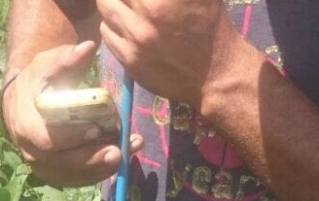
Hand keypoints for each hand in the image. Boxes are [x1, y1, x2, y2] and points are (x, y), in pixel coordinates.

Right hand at [3, 41, 142, 188]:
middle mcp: (33, 153)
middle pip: (64, 163)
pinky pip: (80, 180)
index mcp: (26, 126)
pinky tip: (123, 155)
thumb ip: (66, 59)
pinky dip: (102, 170)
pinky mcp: (57, 176)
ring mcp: (45, 168)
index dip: (71, 137)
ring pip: (75, 175)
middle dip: (93, 159)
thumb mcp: (47, 65)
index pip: (48, 139)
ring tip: (129, 149)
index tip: (95, 129)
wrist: (22, 107)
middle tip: (119, 151)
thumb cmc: (37, 83)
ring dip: (104, 166)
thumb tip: (88, 48)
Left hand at [97, 0, 241, 109]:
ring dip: (113, 0)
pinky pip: (106, 31)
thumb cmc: (211, 23)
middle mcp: (148, 11)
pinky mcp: (128, 59)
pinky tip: (125, 23)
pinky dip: (112, 22)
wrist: (213, 75)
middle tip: (132, 0)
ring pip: (105, 5)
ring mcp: (135, 37)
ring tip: (126, 4)